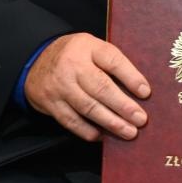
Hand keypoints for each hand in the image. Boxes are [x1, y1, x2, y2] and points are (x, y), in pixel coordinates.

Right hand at [23, 32, 149, 141]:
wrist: (35, 60)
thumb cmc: (73, 56)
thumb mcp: (91, 48)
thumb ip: (110, 64)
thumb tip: (139, 90)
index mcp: (86, 47)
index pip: (111, 59)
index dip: (130, 76)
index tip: (145, 92)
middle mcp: (71, 64)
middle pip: (100, 87)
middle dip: (123, 106)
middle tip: (140, 119)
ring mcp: (59, 84)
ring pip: (87, 106)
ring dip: (110, 122)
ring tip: (128, 131)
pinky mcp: (50, 102)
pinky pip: (71, 120)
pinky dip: (87, 130)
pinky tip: (102, 136)